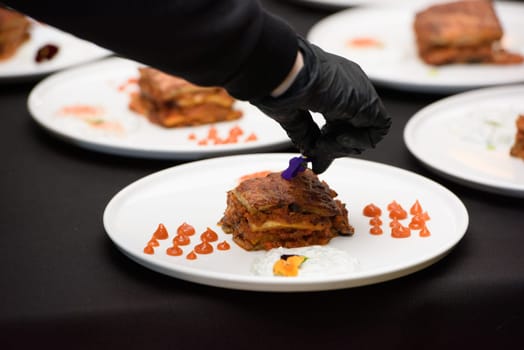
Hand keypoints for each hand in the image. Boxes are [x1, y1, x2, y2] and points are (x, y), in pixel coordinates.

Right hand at [250, 36, 390, 173]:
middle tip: (318, 155)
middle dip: (335, 147)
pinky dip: (359, 141)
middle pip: (352, 126)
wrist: (286, 72)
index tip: (314, 153)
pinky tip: (337, 139)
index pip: (339, 118)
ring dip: (344, 146)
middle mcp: (348, 87)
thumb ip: (305, 134)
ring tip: (323, 145)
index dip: (328, 140)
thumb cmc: (280, 85)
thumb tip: (309, 151)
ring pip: (365, 130)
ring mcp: (360, 92)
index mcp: (331, 85)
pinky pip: (378, 129)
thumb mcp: (292, 116)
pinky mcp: (367, 101)